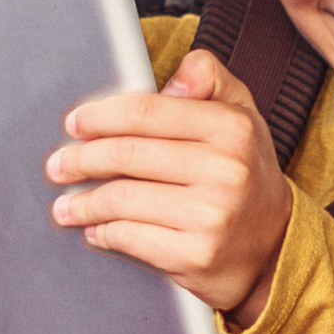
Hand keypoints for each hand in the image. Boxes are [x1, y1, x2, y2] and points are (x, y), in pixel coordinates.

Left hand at [46, 50, 291, 325]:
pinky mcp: (196, 255)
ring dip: (82, 202)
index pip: (146, 112)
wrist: (275, 246)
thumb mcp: (240, 115)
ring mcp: (211, 216)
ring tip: (66, 204)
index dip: (100, 116)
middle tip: (58, 166)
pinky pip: (130, 237)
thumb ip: (208, 78)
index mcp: (232, 127)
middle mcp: (226, 170)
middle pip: (126, 155)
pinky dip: (103, 233)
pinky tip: (96, 230)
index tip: (75, 123)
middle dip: (80, 160)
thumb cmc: (244, 173)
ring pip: (121, 199)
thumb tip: (168, 82)